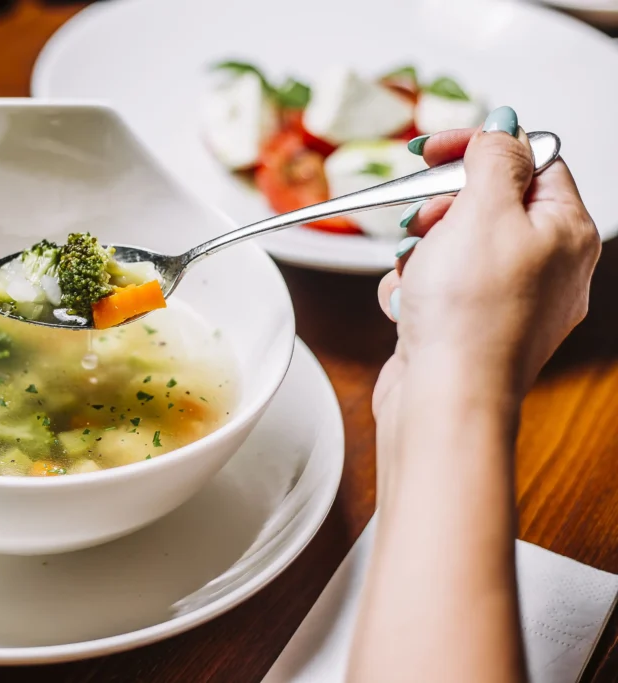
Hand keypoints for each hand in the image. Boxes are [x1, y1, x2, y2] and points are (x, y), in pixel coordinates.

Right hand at [374, 108, 599, 433]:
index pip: (530, 161)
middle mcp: (546, 266)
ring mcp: (508, 301)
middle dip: (440, 208)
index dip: (479, 148)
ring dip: (421, 252)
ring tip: (416, 274)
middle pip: (487, 204)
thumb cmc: (470, 318)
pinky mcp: (470, 327)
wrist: (444, 399)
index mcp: (566, 232)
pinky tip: (410, 306)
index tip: (433, 150)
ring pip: (453, 246)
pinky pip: (437, 286)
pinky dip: (414, 290)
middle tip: (422, 220)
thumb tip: (503, 127)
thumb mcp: (483, 211)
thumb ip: (494, 158)